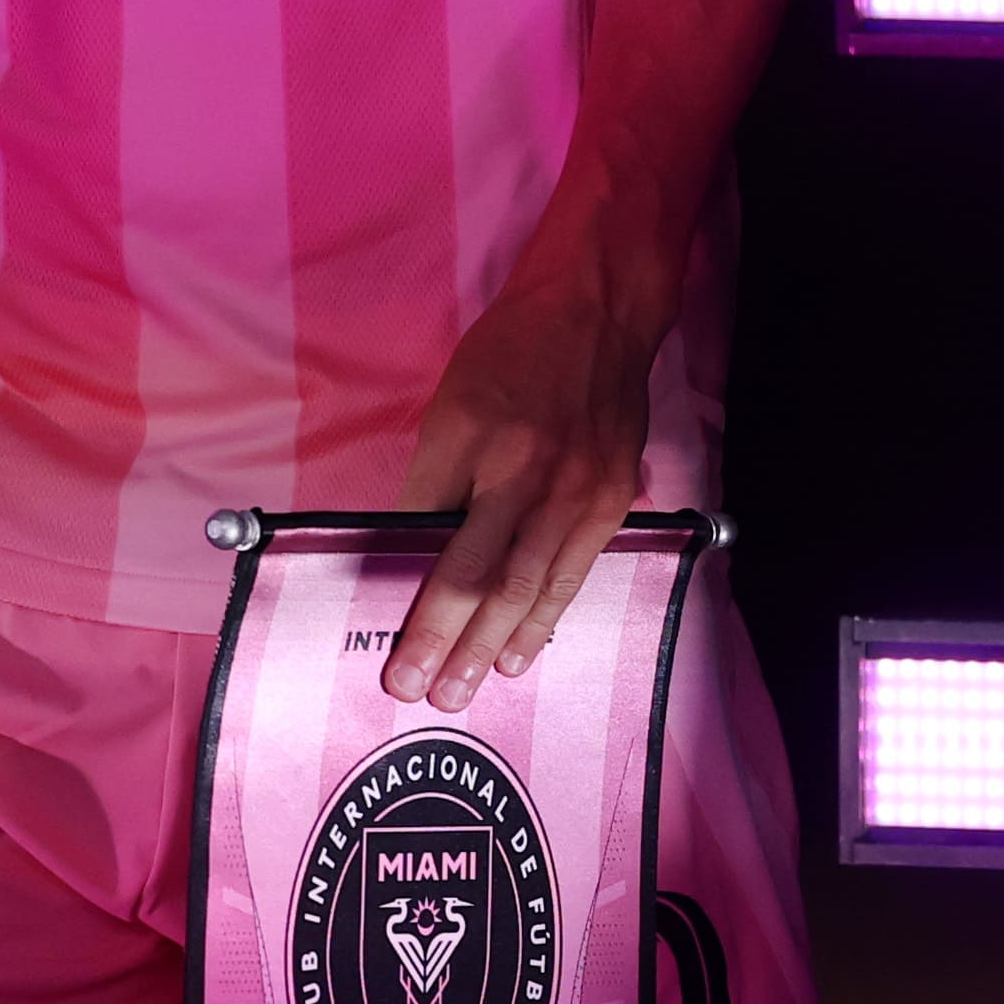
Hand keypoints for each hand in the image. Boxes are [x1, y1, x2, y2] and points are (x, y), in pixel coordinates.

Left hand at [380, 235, 658, 711]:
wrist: (599, 311)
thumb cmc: (512, 352)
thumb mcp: (454, 402)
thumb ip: (439, 477)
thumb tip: (414, 550)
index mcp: (477, 440)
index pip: (430, 539)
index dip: (411, 602)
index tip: (391, 650)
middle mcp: (529, 472)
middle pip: (482, 577)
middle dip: (449, 642)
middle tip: (422, 692)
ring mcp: (577, 490)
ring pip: (531, 587)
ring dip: (497, 645)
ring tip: (470, 688)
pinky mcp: (612, 499)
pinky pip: (574, 574)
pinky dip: (547, 617)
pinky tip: (525, 648)